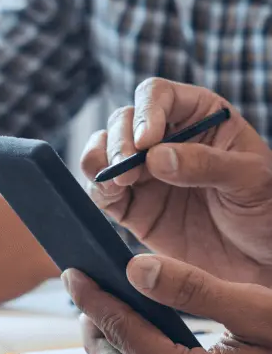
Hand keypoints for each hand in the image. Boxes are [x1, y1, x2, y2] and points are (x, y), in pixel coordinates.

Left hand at [63, 256, 271, 353]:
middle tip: (86, 294)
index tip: (74, 274)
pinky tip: (140, 346)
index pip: (123, 332)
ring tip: (107, 315)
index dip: (94, 299)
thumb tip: (135, 271)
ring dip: (111, 350)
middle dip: (94, 328)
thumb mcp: (259, 314)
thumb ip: (194, 291)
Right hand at [81, 78, 271, 285]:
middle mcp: (164, 139)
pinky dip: (97, 188)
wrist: (257, 258)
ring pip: (103, 150)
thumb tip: (155, 157)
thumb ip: (205, 164)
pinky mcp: (129, 206)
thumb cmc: (264, 208)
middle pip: (123, 120)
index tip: (147, 141)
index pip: (158, 95)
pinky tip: (110, 193)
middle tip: (127, 167)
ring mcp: (143, 173)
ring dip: (100, 160)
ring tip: (118, 181)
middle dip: (118, 140)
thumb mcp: (249, 179)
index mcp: (198, 117)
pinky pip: (101, 189)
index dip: (146, 111)